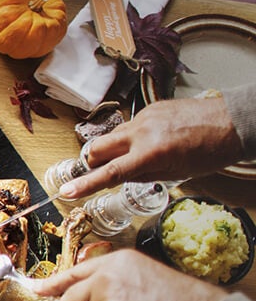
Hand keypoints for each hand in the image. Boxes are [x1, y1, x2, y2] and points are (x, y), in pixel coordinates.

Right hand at [61, 96, 243, 197]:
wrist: (232, 122)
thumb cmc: (210, 152)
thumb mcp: (176, 173)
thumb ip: (143, 174)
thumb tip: (121, 175)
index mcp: (150, 153)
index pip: (109, 173)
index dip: (86, 184)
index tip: (67, 191)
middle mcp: (141, 132)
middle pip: (97, 148)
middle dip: (93, 161)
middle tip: (101, 170)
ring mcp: (144, 117)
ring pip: (112, 136)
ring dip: (114, 149)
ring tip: (136, 156)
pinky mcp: (150, 108)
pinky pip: (130, 126)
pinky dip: (133, 137)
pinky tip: (153, 141)